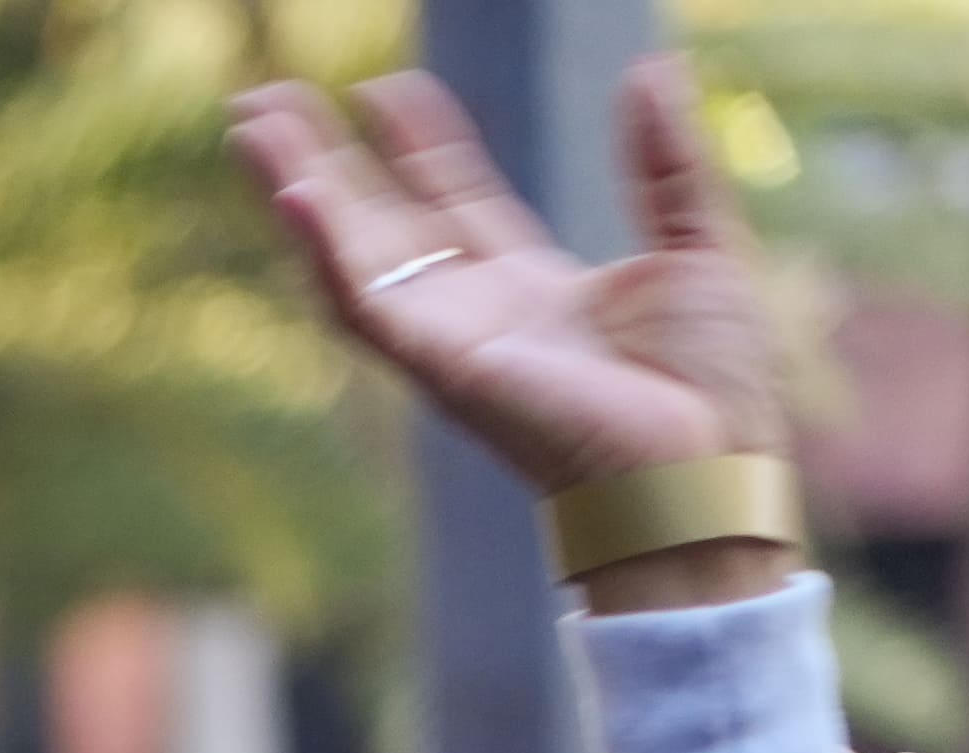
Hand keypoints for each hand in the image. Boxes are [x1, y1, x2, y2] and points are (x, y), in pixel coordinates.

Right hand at [234, 64, 796, 569]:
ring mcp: (447, 344)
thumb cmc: (715, 387)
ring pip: (347, 258)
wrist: (707, 466)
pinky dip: (324, 250)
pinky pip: (363, 305)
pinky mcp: (440, 368)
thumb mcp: (700, 241)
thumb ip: (666, 160)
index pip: (451, 201)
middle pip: (377, 224)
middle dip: (321, 161)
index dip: (416, 142)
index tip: (384, 88)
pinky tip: (297, 194)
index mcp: (530, 290)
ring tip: (253, 125)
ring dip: (296, 191)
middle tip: (270, 102)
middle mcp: (472, 317)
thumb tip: (648, 70)